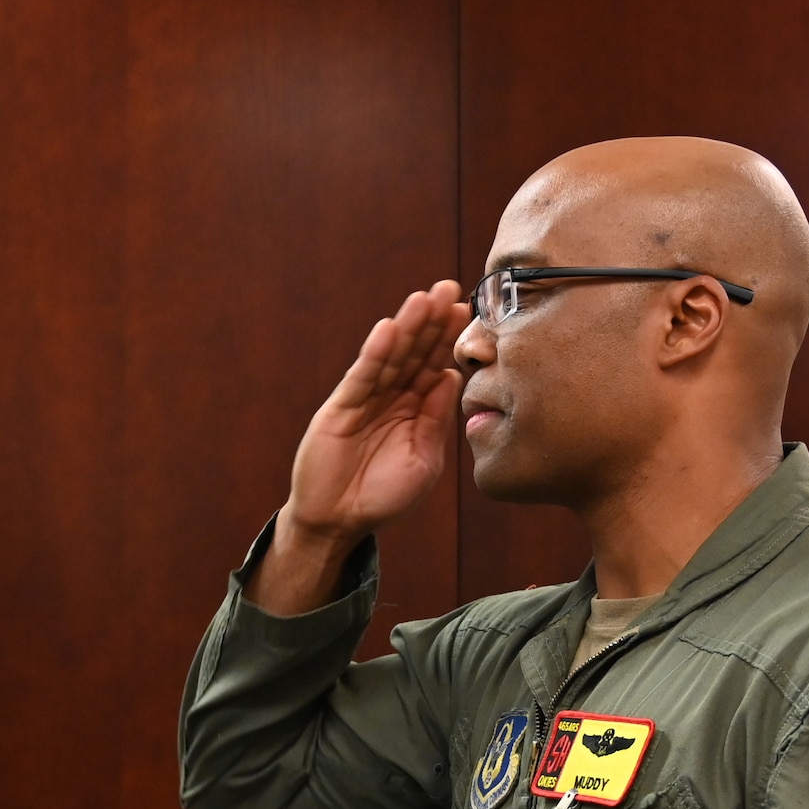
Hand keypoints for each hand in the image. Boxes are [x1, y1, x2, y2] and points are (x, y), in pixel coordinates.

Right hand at [246, 282, 469, 614]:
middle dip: (432, 321)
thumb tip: (452, 377)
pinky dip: (375, 353)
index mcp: (414, 409)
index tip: (468, 310)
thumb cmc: (383, 496)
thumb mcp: (424, 460)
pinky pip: (362, 377)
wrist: (340, 521)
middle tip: (451, 287)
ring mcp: (365, 400)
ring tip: (424, 298)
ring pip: (391, 357)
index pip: (434, 366)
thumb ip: (436, 420)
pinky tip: (389, 330)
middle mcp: (391, 398)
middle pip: (415, 352)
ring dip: (407, 327)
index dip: (449, 339)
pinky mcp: (341, 409)